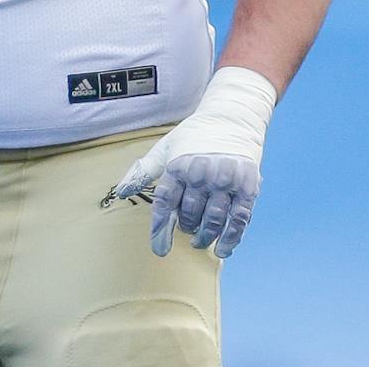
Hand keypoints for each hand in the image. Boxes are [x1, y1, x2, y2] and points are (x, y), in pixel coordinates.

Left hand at [116, 148, 260, 258]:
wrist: (231, 118)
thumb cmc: (193, 136)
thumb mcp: (165, 148)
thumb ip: (144, 170)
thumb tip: (121, 192)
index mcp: (178, 165)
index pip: (165, 203)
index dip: (161, 230)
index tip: (159, 249)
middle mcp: (202, 173)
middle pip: (190, 215)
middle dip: (186, 227)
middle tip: (186, 230)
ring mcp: (226, 181)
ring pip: (213, 221)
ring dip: (205, 237)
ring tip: (199, 241)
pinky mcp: (248, 187)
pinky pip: (238, 220)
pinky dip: (230, 239)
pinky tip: (222, 249)